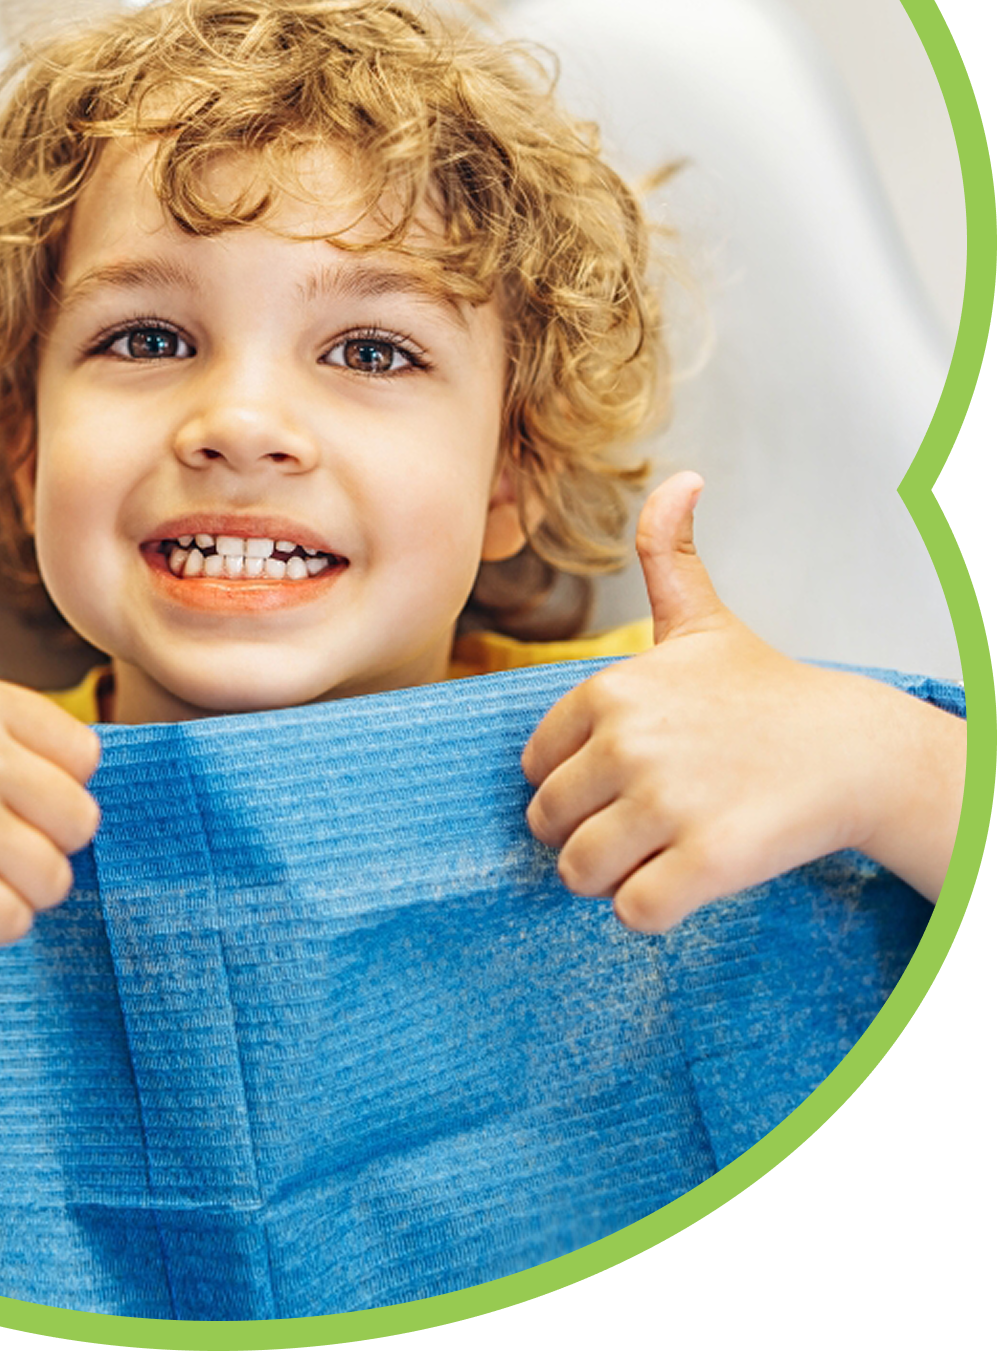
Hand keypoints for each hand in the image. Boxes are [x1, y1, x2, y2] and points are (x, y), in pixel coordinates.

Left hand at [521, 473, 963, 929]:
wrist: (855, 750)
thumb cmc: (767, 694)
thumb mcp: (705, 621)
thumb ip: (667, 556)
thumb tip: (680, 478)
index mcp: (609, 691)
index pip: (535, 767)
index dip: (573, 785)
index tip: (623, 780)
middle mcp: (627, 743)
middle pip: (549, 824)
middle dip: (587, 835)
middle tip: (644, 826)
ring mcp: (665, 802)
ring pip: (579, 873)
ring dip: (613, 879)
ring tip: (660, 854)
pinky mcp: (705, 860)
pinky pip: (634, 913)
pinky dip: (651, 913)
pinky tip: (686, 882)